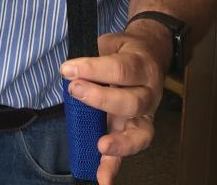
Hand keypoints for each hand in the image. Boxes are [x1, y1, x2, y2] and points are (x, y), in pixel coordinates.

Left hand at [60, 23, 170, 184]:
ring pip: (138, 132)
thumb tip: (69, 71)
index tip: (68, 69)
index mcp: (140, 67)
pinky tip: (103, 178)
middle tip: (75, 90)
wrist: (148, 52)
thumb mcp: (109, 44)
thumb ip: (93, 57)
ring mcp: (145, 115)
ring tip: (100, 146)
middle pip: (131, 102)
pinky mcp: (137, 131)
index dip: (93, 69)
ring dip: (118, 142)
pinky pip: (129, 150)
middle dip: (102, 99)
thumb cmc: (123, 51)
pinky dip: (115, 166)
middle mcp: (147, 93)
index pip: (120, 69)